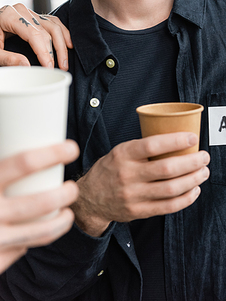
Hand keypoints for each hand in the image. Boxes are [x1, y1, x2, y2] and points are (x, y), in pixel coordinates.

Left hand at [0, 3, 72, 69]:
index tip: (49, 68)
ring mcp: (30, 13)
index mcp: (10, 16)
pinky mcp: (35, 17)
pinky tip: (69, 45)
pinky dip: (63, 34)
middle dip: (56, 52)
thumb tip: (27, 66)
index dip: (44, 52)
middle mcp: (22, 11)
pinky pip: (54, 23)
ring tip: (65, 62)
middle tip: (60, 68)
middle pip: (47, 31)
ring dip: (63, 45)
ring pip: (54, 27)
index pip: (34, 35)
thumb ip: (7, 58)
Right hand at [0, 140, 79, 272]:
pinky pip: (20, 250)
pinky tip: (36, 233)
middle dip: (65, 193)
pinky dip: (30, 241)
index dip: (52, 153)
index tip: (71, 148)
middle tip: (72, 188)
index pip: (22, 163)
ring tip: (67, 213)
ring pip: (41, 232)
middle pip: (41, 201)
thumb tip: (8, 118)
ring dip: (61, 222)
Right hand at [73, 132, 209, 236]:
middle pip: (167, 169)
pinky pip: (168, 206)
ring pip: (171, 189)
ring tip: (203, 172)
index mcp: (123, 155)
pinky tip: (195, 189)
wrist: (89, 199)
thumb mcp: (121, 152)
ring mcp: (133, 195)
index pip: (152, 145)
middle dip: (192, 162)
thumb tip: (179, 139)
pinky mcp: (138, 211)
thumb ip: (144, 148)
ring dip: (193, 179)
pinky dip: (186, 198)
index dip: (176, 141)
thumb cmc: (112, 170)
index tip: (193, 138)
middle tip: (204, 157)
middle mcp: (127, 175)